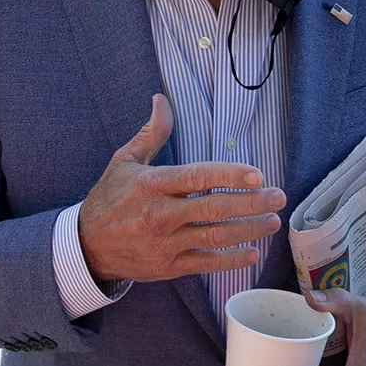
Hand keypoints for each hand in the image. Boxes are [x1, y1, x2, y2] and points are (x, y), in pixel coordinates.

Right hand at [76, 94, 285, 283]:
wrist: (87, 245)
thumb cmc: (110, 198)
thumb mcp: (124, 160)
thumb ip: (151, 133)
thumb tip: (162, 99)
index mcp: (152, 185)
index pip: (198, 177)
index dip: (230, 176)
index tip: (257, 174)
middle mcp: (160, 214)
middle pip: (214, 209)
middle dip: (251, 203)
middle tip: (278, 197)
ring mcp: (165, 243)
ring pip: (215, 237)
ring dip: (249, 230)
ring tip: (272, 222)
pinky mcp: (168, 266)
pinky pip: (206, 264)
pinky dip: (231, 260)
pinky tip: (252, 253)